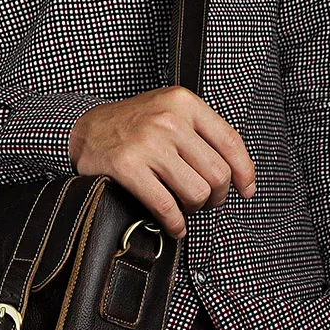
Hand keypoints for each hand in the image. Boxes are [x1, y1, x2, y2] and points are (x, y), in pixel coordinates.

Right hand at [69, 86, 255, 238]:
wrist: (83, 130)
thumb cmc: (130, 127)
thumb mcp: (168, 113)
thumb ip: (198, 132)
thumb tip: (232, 170)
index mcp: (184, 103)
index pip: (230, 142)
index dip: (244, 172)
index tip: (245, 190)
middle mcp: (169, 120)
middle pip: (216, 173)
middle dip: (215, 196)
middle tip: (205, 202)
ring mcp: (148, 144)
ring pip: (195, 191)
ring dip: (194, 209)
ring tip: (185, 209)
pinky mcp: (128, 167)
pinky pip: (165, 205)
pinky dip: (175, 223)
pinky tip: (174, 226)